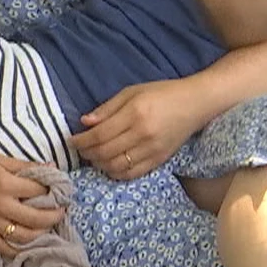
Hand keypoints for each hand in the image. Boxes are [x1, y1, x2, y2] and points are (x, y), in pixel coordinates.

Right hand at [0, 143, 65, 257]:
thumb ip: (22, 165)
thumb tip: (49, 167)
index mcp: (3, 183)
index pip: (38, 189)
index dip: (53, 188)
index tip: (60, 188)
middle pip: (36, 217)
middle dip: (54, 215)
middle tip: (62, 210)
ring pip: (23, 236)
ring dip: (41, 233)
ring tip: (48, 226)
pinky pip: (2, 247)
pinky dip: (17, 248)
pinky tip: (26, 243)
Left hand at [71, 80, 206, 179]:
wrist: (195, 104)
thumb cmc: (162, 93)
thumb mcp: (132, 91)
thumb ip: (107, 108)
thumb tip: (85, 122)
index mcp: (135, 113)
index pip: (99, 134)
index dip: (81, 140)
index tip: (71, 140)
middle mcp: (143, 134)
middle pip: (105, 152)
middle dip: (87, 153)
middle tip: (80, 149)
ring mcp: (152, 150)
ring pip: (116, 166)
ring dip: (99, 164)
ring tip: (93, 157)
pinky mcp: (159, 161)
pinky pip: (132, 174)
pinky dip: (116, 173)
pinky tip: (110, 165)